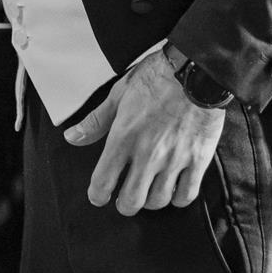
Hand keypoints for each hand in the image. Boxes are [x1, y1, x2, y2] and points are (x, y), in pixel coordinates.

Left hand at [63, 50, 225, 214]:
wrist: (196, 68)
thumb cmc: (157, 77)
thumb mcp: (119, 93)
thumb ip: (96, 121)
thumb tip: (73, 137)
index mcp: (124, 136)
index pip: (103, 182)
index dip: (97, 195)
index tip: (99, 195)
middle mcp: (148, 153)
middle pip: (131, 202)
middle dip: (124, 203)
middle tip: (125, 196)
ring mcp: (174, 159)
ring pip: (158, 201)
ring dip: (150, 200)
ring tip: (149, 189)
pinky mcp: (198, 160)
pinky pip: (186, 195)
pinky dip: (177, 198)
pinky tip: (173, 187)